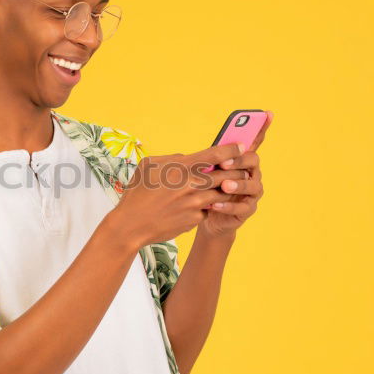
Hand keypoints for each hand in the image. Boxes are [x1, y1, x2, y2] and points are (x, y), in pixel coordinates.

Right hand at [112, 141, 245, 250]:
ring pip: (222, 193)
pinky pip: (208, 209)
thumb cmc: (137, 193)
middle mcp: (191, 185)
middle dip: (237, 171)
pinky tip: (201, 205)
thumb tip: (189, 157)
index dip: (232, 149)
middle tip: (242, 169)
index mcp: (180, 167)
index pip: (216, 154)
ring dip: (226, 189)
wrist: (131, 225)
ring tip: (226, 187)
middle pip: (226, 175)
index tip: (241, 148)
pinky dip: (208, 206)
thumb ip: (172, 158)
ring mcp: (195, 204)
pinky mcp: (195, 219)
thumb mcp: (148, 166)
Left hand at [198, 110, 272, 237]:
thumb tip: (207, 149)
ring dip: (237, 184)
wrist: (209, 215)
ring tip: (224, 186)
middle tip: (223, 163)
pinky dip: (228, 206)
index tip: (267, 113)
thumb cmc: (209, 186)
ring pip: (251, 185)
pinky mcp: (247, 209)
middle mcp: (252, 173)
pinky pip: (242, 207)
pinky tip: (216, 205)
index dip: (262, 127)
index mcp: (243, 159)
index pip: (255, 140)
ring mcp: (252, 191)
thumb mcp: (207, 169)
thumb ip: (212, 158)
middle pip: (253, 160)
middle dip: (239, 160)